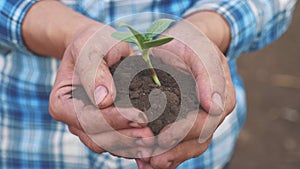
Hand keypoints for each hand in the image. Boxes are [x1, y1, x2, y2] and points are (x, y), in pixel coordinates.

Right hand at [49, 24, 153, 157]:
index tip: (139, 116)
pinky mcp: (106, 128)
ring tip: (153, 139)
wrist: (100, 48)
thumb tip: (103, 100)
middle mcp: (74, 120)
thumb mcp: (91, 47)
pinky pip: (117, 143)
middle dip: (125, 137)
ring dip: (131, 144)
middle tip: (150, 134)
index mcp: (62, 103)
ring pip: (108, 145)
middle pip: (97, 138)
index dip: (113, 120)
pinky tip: (150, 139)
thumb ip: (94, 70)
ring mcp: (90, 127)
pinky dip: (133, 143)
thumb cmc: (93, 43)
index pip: (86, 119)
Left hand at [136, 12, 235, 167]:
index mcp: (221, 97)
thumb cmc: (190, 44)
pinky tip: (146, 162)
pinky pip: (179, 144)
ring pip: (188, 147)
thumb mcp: (199, 50)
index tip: (160, 138)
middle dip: (172, 151)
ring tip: (146, 163)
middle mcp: (214, 113)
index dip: (183, 133)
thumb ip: (209, 75)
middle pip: (197, 141)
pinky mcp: (187, 122)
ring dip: (167, 157)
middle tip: (148, 158)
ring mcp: (201, 120)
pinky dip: (165, 154)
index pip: (205, 123)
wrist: (184, 43)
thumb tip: (214, 108)